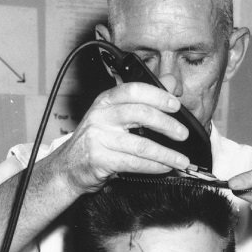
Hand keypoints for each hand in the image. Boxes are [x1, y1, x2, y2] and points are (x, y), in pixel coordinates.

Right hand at [48, 82, 191, 194]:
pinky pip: (133, 163)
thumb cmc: (97, 140)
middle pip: (140, 114)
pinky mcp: (99, 160)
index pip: (134, 90)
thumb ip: (144, 99)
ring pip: (140, 144)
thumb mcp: (116, 115)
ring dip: (166, 154)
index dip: (158, 95)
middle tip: (183, 134)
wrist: (68, 167)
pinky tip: (164, 168)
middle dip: (167, 124)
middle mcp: (100, 116)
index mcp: (106, 100)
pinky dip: (153, 166)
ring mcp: (98, 138)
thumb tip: (172, 84)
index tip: (176, 105)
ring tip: (181, 160)